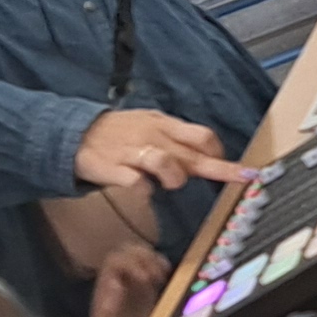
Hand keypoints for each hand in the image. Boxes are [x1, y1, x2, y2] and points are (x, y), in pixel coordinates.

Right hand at [78, 108, 248, 193]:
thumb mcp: (151, 126)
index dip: (220, 154)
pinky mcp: (112, 168)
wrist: (74, 132)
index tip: (236, 169)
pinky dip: (144, 190)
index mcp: (164, 125)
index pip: (202, 136)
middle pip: (193, 153)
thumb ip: (178, 141)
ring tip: (169, 184)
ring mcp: (133, 152)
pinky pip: (135, 182)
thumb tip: (209, 155)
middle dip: (221, 168)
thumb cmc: (120, 133)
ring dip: (175, 177)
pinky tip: (143, 191)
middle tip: (241, 178)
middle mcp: (153, 137)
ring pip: (166, 163)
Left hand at [85, 242, 170, 316]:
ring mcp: (133, 280)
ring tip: (162, 277)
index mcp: (106, 286)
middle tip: (156, 277)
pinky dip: (162, 264)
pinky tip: (166, 276)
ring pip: (141, 254)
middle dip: (144, 258)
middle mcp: (119, 278)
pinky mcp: (147, 286)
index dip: (130, 263)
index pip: (115, 260)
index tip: (144, 278)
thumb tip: (115, 284)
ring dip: (153, 259)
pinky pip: (154, 264)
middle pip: (127, 250)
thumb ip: (108, 309)